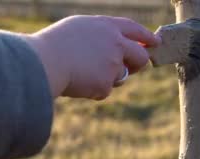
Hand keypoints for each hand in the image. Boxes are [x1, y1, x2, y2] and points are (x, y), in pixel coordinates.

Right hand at [23, 16, 159, 99]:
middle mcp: (115, 44)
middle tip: (131, 68)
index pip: (133, 29)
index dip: (145, 36)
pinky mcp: (106, 84)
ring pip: (119, 77)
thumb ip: (98, 36)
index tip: (155, 42)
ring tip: (82, 73)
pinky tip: (77, 83)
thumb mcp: (77, 29)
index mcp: (106, 26)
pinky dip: (92, 90)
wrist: (45, 62)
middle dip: (138, 64)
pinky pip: (103, 91)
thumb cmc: (52, 45)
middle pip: (140, 56)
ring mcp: (113, 65)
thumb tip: (113, 50)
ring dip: (107, 78)